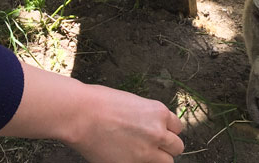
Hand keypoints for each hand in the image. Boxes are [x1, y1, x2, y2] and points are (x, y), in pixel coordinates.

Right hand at [65, 84, 183, 162]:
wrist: (81, 114)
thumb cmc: (100, 102)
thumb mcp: (132, 102)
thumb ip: (147, 116)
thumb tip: (150, 127)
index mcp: (158, 112)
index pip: (177, 127)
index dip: (168, 130)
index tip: (160, 132)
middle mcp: (157, 132)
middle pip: (176, 147)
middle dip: (166, 146)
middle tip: (153, 145)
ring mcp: (146, 152)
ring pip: (166, 162)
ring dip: (157, 158)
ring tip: (142, 154)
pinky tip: (127, 156)